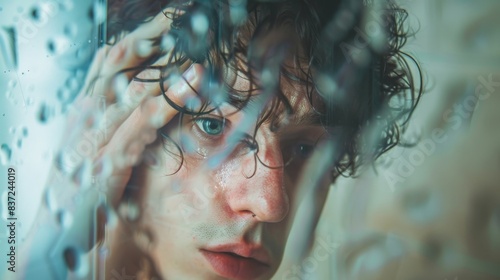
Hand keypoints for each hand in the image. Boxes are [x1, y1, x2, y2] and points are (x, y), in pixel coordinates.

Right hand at [20, 10, 203, 277]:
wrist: (60, 241)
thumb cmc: (85, 192)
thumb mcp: (98, 148)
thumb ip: (119, 121)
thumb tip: (151, 96)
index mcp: (84, 112)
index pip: (108, 62)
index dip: (138, 39)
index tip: (168, 23)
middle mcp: (84, 120)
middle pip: (116, 66)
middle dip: (150, 40)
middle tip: (182, 21)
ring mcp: (90, 143)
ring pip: (128, 95)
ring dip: (164, 72)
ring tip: (194, 53)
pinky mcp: (101, 171)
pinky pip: (134, 133)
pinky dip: (162, 109)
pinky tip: (187, 94)